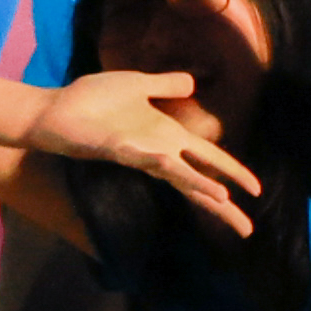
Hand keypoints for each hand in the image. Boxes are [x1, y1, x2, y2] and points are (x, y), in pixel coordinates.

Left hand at [28, 69, 262, 233]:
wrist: (54, 109)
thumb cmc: (92, 99)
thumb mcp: (137, 84)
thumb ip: (165, 85)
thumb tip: (193, 81)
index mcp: (165, 136)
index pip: (207, 157)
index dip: (231, 171)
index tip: (256, 190)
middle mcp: (156, 151)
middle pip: (197, 179)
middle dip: (222, 203)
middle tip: (247, 229)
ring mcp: (136, 153)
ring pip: (175, 174)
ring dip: (198, 185)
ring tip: (224, 200)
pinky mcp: (114, 149)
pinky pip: (139, 157)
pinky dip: (156, 161)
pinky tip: (171, 163)